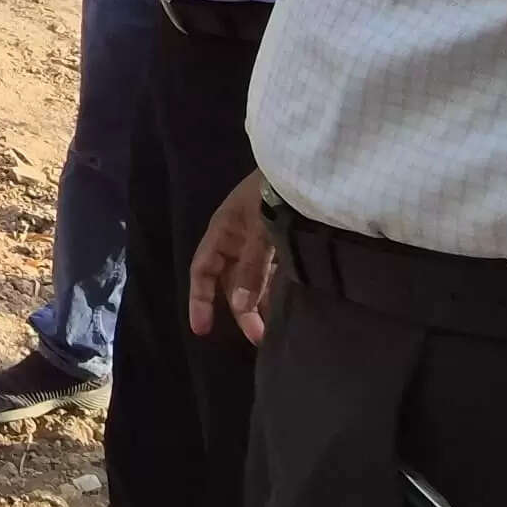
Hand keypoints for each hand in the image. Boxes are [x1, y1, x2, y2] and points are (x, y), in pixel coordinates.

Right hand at [184, 172, 279, 344]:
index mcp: (222, 232)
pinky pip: (272, 273)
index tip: (202, 329)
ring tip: (272, 329)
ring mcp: (258, 241)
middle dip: (241, 311)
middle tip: (257, 337)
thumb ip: (251, 269)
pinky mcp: (280, 243)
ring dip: (259, 304)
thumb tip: (241, 308)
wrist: (306, 168)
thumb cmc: (275, 194)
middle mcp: (237, 240)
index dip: (200, 300)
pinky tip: (284, 307)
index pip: (203, 272)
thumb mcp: (261, 231)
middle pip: (230, 282)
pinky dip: (274, 291)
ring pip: (252, 281)